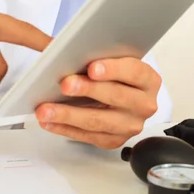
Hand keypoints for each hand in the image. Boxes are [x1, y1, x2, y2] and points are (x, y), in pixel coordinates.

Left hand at [35, 58, 160, 149]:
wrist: (121, 95)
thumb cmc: (113, 74)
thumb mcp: (113, 60)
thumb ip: (98, 57)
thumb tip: (68, 53)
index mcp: (148, 80)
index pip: (134, 72)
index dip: (113, 69)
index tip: (92, 67)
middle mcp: (144, 105)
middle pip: (116, 96)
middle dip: (88, 90)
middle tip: (65, 85)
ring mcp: (130, 125)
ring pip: (98, 121)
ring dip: (68, 115)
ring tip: (45, 110)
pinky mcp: (114, 141)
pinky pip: (87, 136)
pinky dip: (65, 128)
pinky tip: (49, 122)